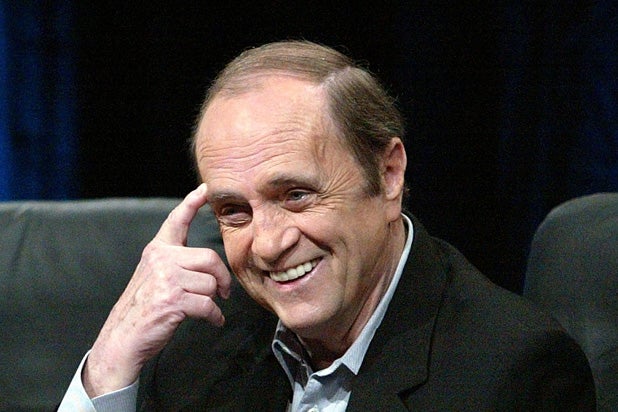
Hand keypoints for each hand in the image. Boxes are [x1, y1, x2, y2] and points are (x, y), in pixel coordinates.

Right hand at [82, 184, 230, 396]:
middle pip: (210, 258)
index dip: (192, 202)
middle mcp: (161, 259)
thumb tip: (210, 265)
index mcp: (157, 250)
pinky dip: (215, 316)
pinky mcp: (173, 300)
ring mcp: (166, 279)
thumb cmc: (143, 307)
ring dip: (214, 300)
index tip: (205, 189)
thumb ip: (176, 263)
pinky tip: (213, 320)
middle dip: (222, 277)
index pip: (176, 220)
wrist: (123, 337)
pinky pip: (208, 305)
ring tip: (207, 308)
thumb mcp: (153, 275)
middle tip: (224, 291)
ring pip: (210, 283)